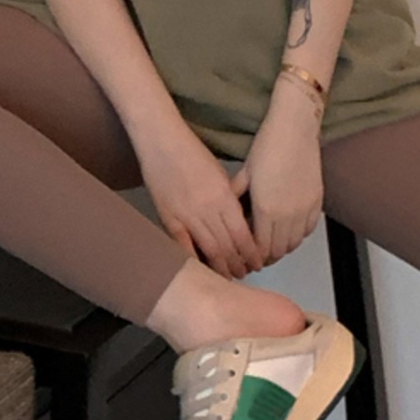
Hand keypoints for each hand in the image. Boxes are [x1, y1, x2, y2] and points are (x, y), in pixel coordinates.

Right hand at [135, 120, 265, 279]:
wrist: (161, 142)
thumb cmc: (193, 153)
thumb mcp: (220, 174)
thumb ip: (228, 199)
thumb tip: (237, 222)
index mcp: (224, 196)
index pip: (243, 236)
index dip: (251, 254)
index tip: (257, 263)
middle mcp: (208, 209)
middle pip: (228, 247)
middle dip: (239, 264)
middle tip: (245, 273)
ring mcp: (187, 215)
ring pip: (209, 250)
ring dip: (221, 267)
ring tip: (229, 277)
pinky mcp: (168, 218)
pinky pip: (183, 247)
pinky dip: (195, 261)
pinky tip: (203, 271)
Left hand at [227, 87, 323, 265]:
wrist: (295, 128)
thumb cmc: (268, 145)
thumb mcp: (245, 171)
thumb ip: (236, 196)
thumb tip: (227, 211)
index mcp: (267, 208)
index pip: (261, 248)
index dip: (252, 256)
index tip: (247, 255)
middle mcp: (288, 213)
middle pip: (278, 250)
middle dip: (266, 255)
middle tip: (256, 253)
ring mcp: (305, 208)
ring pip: (294, 243)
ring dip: (282, 246)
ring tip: (271, 242)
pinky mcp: (317, 201)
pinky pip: (308, 229)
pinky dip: (298, 235)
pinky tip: (289, 229)